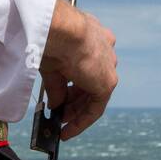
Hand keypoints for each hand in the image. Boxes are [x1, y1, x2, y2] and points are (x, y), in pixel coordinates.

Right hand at [41, 0, 118, 140]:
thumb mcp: (52, 64)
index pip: (86, 66)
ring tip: (61, 124)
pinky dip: (82, 120)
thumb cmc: (52, 37)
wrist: (62, 29)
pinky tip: (68, 130)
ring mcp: (108, 67)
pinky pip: (96, 107)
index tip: (62, 97)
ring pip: (95, 95)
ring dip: (77, 112)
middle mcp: (105, 51)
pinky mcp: (107, 82)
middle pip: (91, 82)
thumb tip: (55, 105)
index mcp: (93, 39)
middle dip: (74, 101)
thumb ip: (57, 87)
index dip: (73, 85)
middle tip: (60, 115)